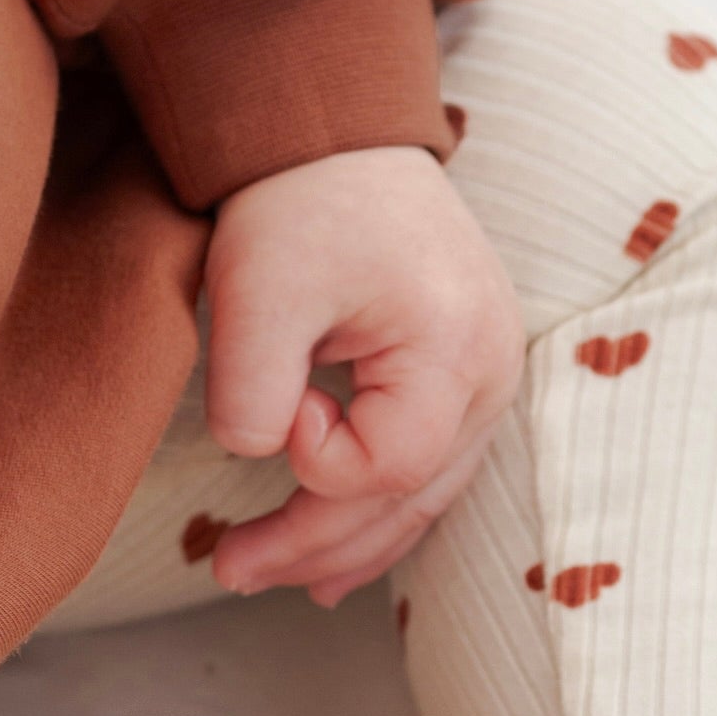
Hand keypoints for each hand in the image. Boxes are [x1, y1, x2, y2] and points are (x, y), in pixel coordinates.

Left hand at [204, 146, 524, 606]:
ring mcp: (486, 375)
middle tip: (225, 568)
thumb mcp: (257, 288)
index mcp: (454, 350)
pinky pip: (426, 465)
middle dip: (312, 544)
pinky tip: (333, 556)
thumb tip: (258, 458)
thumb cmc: (299, 200)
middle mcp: (492, 373)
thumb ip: (250, 388)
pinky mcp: (461, 373)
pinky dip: (376, 511)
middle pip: (407, 498)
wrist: (336, 135)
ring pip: (421, 494)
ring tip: (274, 580)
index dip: (314, 463)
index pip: (386, 466)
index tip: (268, 410)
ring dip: (344, 543)